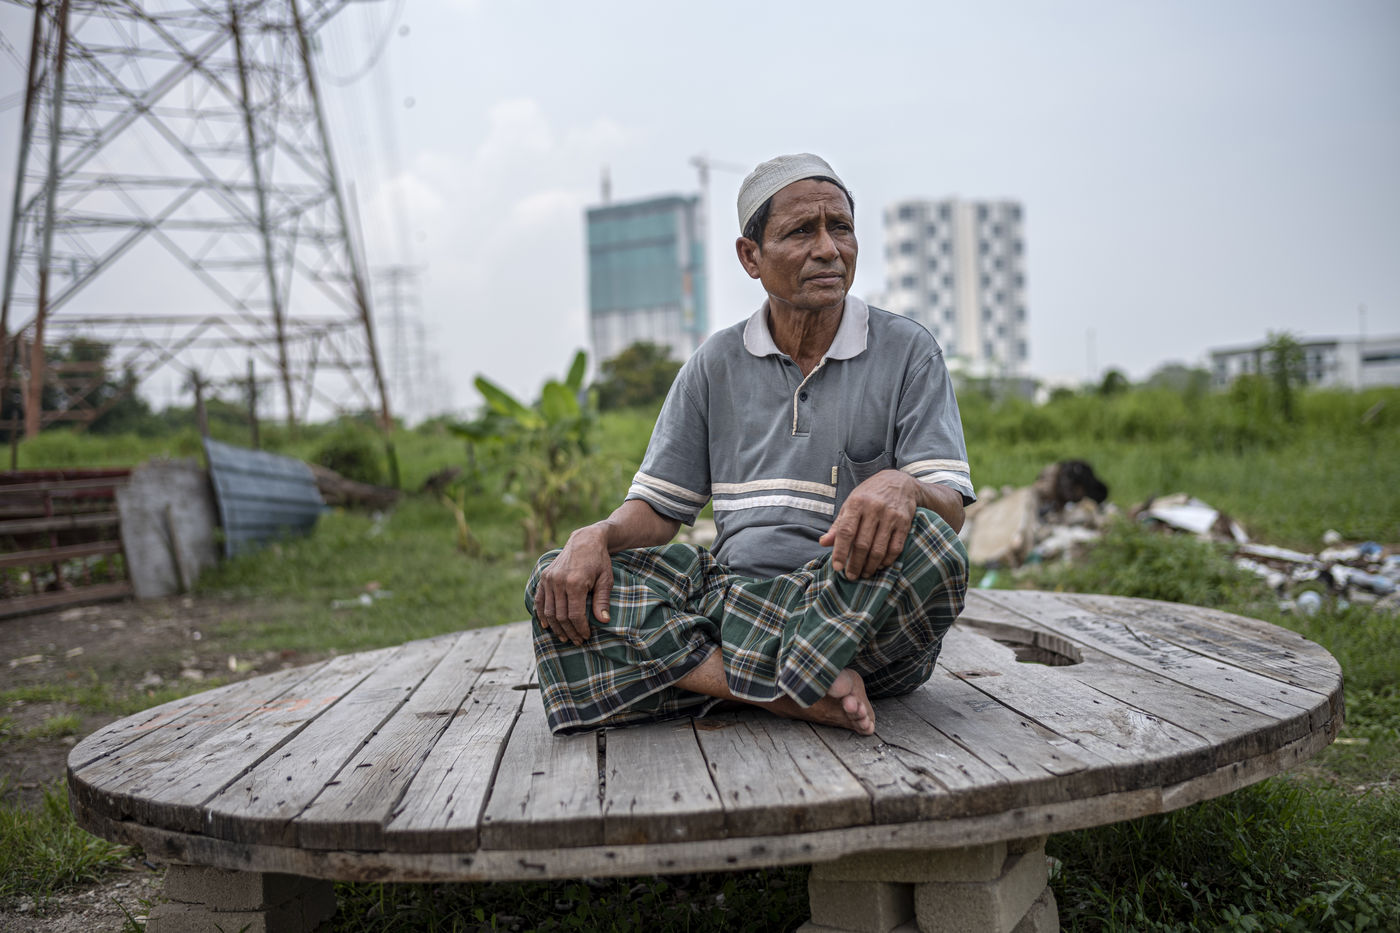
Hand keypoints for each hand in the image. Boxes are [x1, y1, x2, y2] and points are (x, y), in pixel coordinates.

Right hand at [534, 525, 612, 645]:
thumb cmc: (599, 561)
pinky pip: (539, 600)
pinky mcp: (544, 577)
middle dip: (569, 631)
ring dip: (556, 627)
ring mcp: (549, 579)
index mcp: (575, 583)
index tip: (586, 636)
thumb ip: (602, 600)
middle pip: (561, 616)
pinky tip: (547, 625)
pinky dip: (541, 614)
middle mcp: (559, 581)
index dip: (580, 629)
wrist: (585, 540)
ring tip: (565, 637)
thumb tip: (603, 621)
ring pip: (549, 611)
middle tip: (577, 641)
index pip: (575, 615)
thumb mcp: (606, 579)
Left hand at [819, 470, 917, 579]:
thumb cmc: (870, 495)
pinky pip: (895, 547)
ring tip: (864, 573)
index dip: (840, 552)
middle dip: (855, 564)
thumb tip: (823, 543)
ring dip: (870, 566)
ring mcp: (891, 516)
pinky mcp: (904, 522)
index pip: (845, 531)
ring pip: (879, 549)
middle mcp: (874, 508)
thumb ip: (838, 525)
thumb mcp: (851, 504)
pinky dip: (887, 560)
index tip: (837, 567)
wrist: (899, 482)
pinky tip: (880, 565)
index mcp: (857, 503)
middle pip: (862, 544)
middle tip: (851, 576)